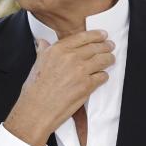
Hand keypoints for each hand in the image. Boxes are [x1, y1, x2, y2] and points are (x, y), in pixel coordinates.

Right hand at [4, 30, 114, 145]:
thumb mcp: (37, 64)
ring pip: (102, 60)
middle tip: (110, 46)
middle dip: (106, 46)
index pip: (83, 37)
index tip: (103, 35)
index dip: (96, 35)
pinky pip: (102, 76)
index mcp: (58, 50)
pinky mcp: (87, 85)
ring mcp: (80, 71)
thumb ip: (43, 51)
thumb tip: (43, 42)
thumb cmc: (34, 90)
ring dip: (109, 59)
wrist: (36, 110)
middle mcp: (70, 57)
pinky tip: (102, 76)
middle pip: (95, 47)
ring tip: (110, 59)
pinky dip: (104, 76)